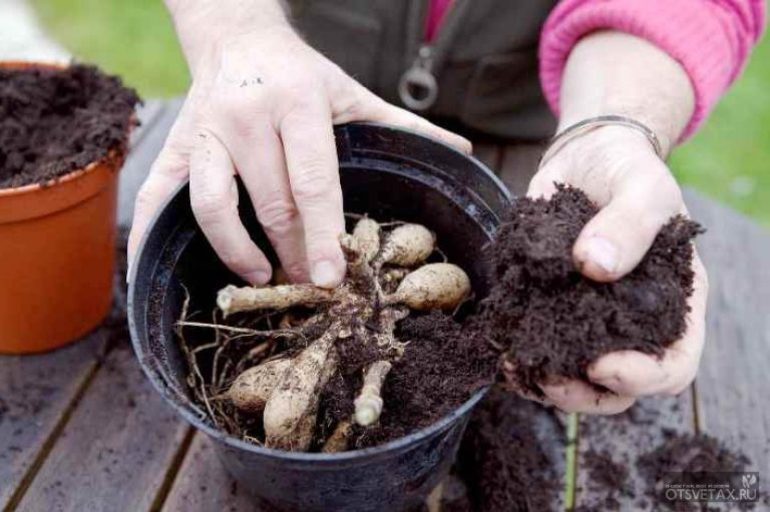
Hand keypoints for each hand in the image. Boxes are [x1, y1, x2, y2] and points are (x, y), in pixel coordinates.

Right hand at [127, 25, 470, 286]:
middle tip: (309, 286)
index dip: (323, 235)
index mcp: (298, 104)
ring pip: (210, 205)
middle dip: (292, 253)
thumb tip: (462, 153)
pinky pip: (155, 196)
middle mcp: (246, 118)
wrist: (237, 37)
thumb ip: (404, 126)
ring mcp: (203, 132)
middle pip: (269, 203)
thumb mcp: (353, 93)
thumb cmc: (303, 75)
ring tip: (264, 275)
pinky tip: (161, 266)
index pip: (312, 182)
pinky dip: (150, 235)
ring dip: (237, 252)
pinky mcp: (174, 145)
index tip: (331, 277)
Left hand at [527, 125, 707, 413]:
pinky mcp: (552, 307)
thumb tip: (595, 266)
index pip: (673, 363)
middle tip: (548, 379)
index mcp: (673, 303)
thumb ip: (630, 223)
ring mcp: (590, 319)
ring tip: (514, 366)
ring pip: (574, 377)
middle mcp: (632, 322)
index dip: (643, 377)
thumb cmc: (629, 172)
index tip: (602, 364)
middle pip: (619, 388)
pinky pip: (539, 346)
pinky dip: (520, 357)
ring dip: (543, 382)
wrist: (588, 157)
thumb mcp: (643, 187)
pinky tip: (500, 349)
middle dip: (583, 394)